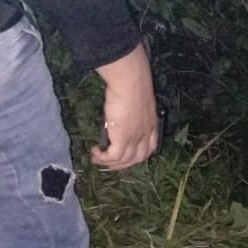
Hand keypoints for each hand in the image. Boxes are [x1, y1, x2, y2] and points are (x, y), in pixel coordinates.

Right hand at [91, 43, 158, 170]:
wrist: (131, 82)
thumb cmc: (133, 85)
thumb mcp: (137, 102)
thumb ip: (132, 112)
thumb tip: (118, 116)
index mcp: (152, 125)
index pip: (150, 147)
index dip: (140, 154)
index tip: (129, 155)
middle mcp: (146, 135)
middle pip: (138, 158)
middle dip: (124, 165)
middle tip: (110, 165)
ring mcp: (135, 138)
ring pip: (124, 160)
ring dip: (109, 163)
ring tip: (97, 159)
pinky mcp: (123, 139)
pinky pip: (113, 156)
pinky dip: (103, 158)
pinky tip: (95, 152)